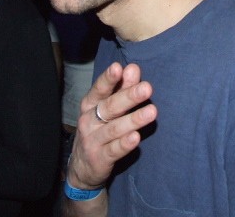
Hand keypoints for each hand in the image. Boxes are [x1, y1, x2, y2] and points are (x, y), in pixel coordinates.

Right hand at [67, 62, 156, 189]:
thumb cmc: (99, 129)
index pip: (100, 89)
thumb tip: (133, 68)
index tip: (118, 67)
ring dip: (134, 120)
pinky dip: (125, 144)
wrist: (82, 167)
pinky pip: (114, 150)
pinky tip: (136, 137)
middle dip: (129, 96)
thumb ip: (122, 88)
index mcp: (90, 104)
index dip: (108, 79)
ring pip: (115, 128)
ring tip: (152, 111)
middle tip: (147, 88)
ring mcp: (93, 140)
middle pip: (110, 107)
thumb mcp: (107, 108)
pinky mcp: (99, 159)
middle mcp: (89, 120)